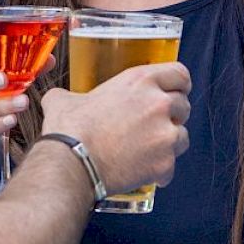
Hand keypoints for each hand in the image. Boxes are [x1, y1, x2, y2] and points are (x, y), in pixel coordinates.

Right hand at [40, 61, 189, 195]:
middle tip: (155, 123)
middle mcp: (158, 104)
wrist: (72, 163)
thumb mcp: (65, 99)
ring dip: (170, 141)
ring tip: (149, 148)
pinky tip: (145, 170)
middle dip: (172, 115)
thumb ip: (71, 94)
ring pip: (183, 135)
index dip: (178, 83)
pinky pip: (172, 165)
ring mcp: (165, 134)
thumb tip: (60, 98)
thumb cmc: (70, 130)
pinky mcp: (165, 162)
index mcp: (139, 81)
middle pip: (184, 105)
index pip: (179, 74)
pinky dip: (161, 169)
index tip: (175, 90)